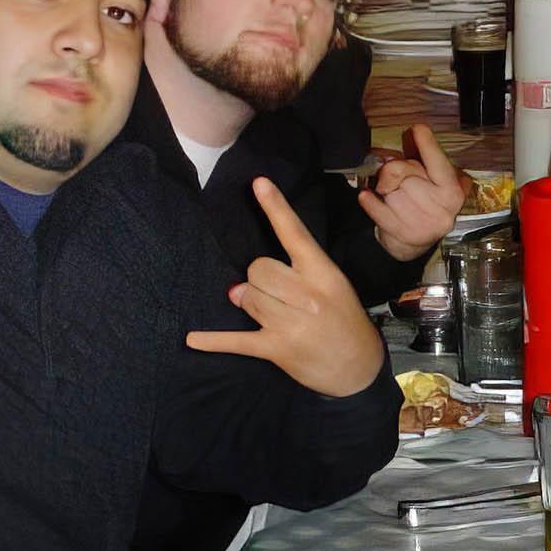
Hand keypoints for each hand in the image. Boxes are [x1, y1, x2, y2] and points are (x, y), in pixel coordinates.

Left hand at [186, 178, 383, 397]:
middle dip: (259, 280)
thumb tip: (237, 287)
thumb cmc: (343, 319)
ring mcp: (291, 323)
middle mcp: (307, 295)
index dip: (275, 207)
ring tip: (272, 316)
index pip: (295, 233)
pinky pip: (236, 340)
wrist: (358, 367)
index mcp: (323, 273)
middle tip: (277, 295)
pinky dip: (213, 341)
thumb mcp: (331, 287)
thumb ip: (290, 277)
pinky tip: (192, 339)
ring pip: (246, 296)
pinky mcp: (276, 348)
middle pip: (258, 269)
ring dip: (250, 303)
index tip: (258, 183)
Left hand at [359, 124, 464, 261]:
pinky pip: (379, 210)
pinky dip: (370, 202)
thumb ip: (421, 163)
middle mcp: (443, 209)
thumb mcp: (429, 182)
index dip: (428, 145)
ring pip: (391, 192)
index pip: (438, 164)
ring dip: (386, 191)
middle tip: (394, 179)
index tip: (419, 128)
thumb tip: (407, 142)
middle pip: (406, 175)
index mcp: (452, 192)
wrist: (414, 243)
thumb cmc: (422, 204)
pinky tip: (366, 196)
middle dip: (395, 173)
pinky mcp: (405, 235)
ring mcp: (424, 225)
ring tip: (391, 196)